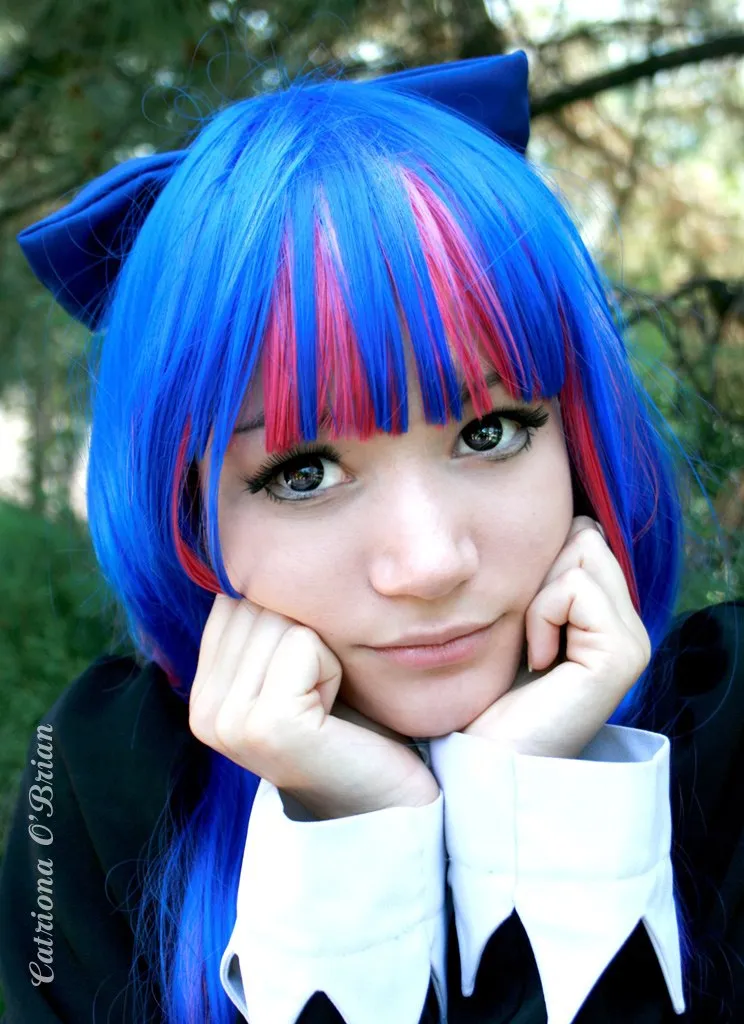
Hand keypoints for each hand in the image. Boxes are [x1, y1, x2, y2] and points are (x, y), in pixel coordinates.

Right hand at [188, 594, 439, 818]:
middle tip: (324, 691)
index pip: (235, 595)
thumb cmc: (352, 725)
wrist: (389, 802)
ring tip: (328, 700)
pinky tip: (335, 709)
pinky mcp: (268, 724)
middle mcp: (202, 709)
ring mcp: (228, 721)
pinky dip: (334, 666)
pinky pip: (304, 643)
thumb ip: (266, 621)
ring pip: (282, 618)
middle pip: (257, 602)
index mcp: (201, 691)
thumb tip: (247, 550)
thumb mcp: (299, 667)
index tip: (308, 671)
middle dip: (307, 629)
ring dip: (324, 647)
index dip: (289, 616)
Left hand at [462, 516, 650, 757]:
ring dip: (537, 598)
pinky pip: (573, 589)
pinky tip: (539, 662)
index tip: (523, 619)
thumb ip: (545, 577)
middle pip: (585, 536)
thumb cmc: (490, 693)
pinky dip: (541, 616)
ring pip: (581, 553)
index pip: (584, 535)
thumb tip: (565, 521)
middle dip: (540, 575)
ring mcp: (632, 641)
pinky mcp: (622, 655)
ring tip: (533, 649)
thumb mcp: (518, 620)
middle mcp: (630, 626)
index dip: (540, 562)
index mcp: (608, 617)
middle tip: (528, 634)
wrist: (485, 757)